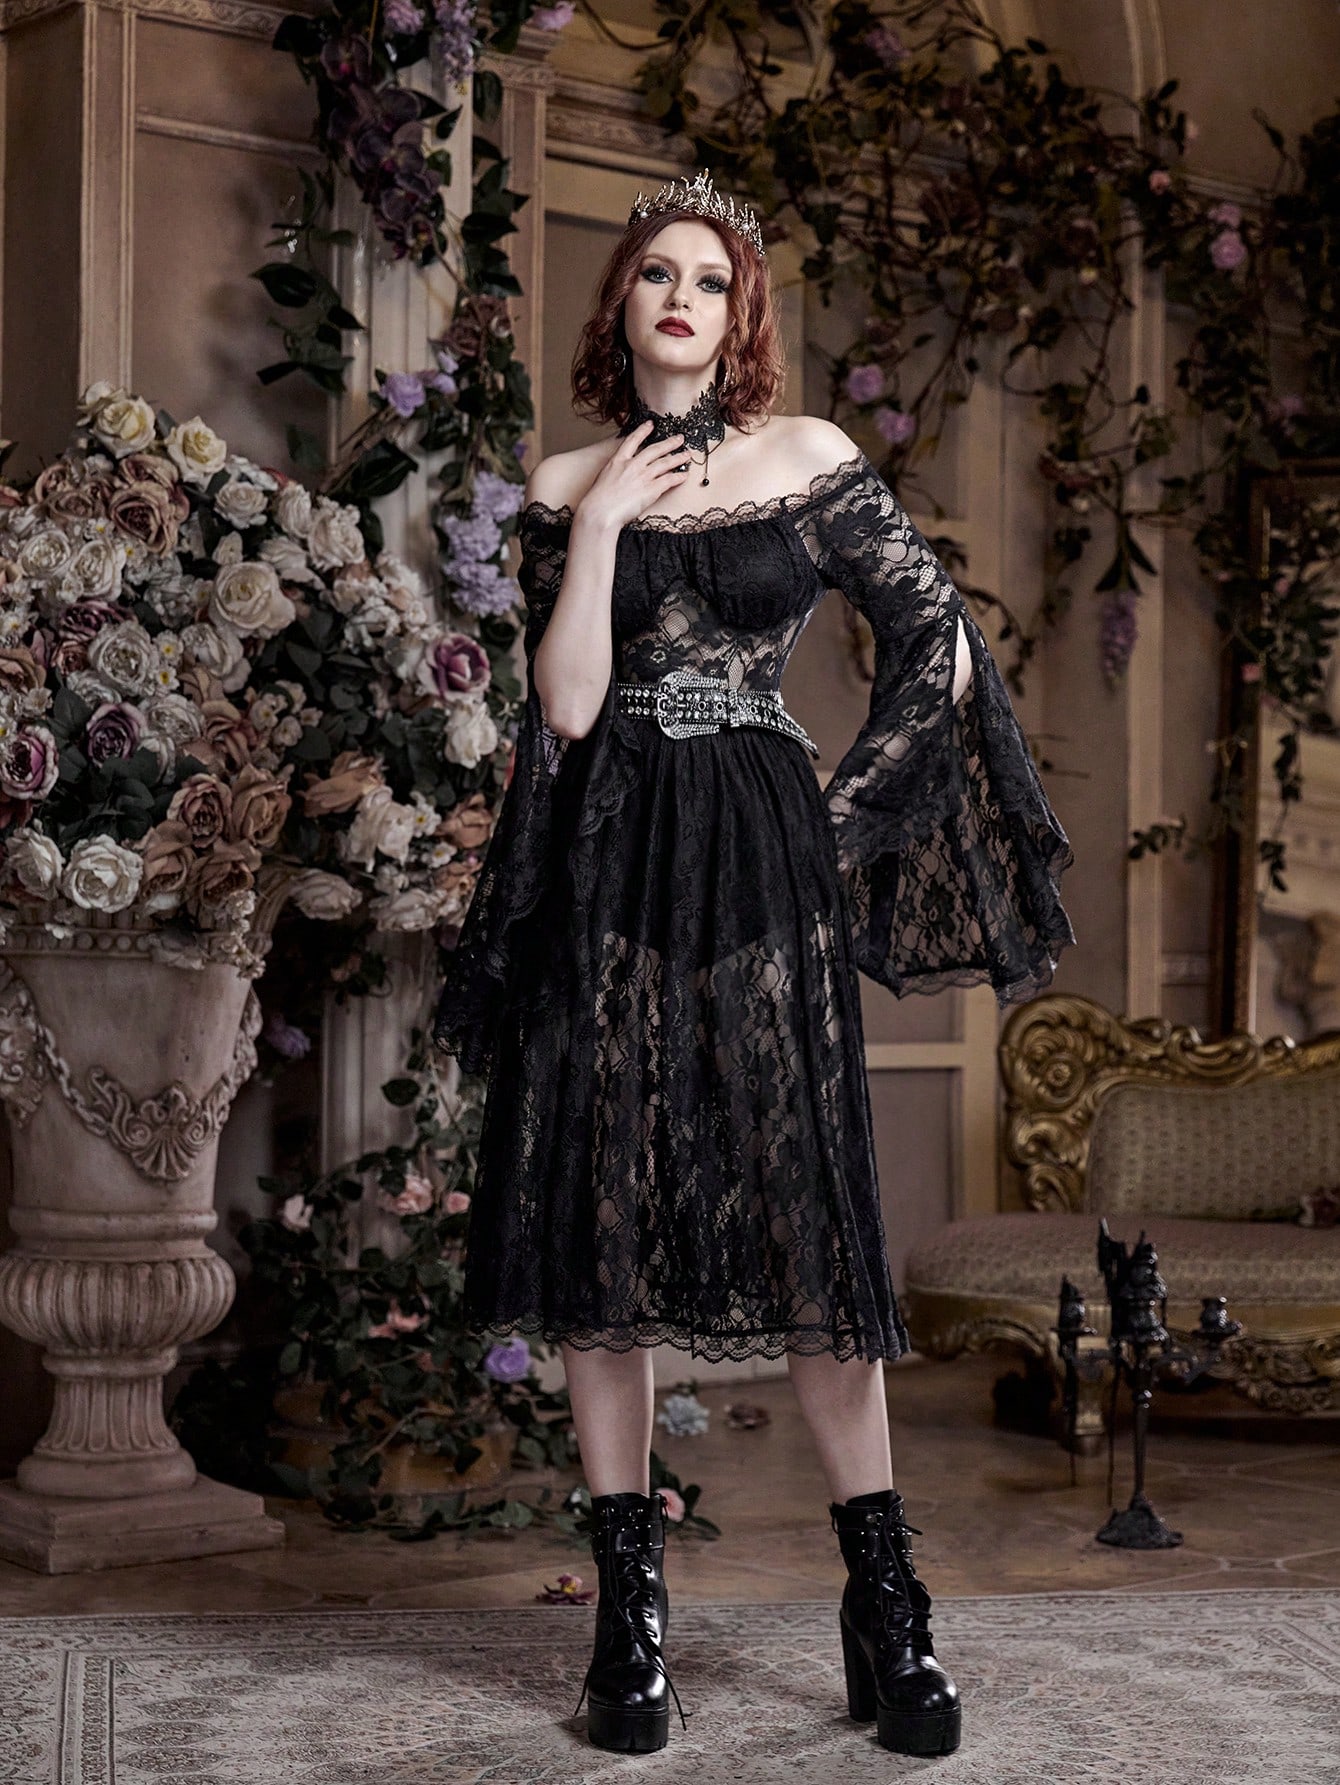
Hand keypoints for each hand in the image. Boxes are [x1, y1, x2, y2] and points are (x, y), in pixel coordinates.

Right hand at [574, 421, 688, 533]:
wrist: (600, 512)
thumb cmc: (597, 500)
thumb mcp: (603, 477)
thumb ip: (615, 471)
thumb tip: (620, 473)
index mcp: (618, 461)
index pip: (632, 440)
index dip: (643, 431)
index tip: (650, 424)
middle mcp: (632, 465)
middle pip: (655, 449)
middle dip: (669, 443)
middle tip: (679, 438)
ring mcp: (643, 476)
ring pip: (665, 463)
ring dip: (678, 458)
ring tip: (686, 454)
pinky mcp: (651, 490)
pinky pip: (669, 480)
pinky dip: (678, 477)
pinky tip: (684, 475)